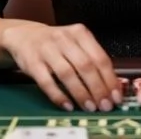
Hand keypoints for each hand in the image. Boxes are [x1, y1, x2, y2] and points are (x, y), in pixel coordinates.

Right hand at [1, 21, 119, 111]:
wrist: (25, 36)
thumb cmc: (57, 44)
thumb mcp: (76, 43)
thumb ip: (92, 60)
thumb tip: (113, 85)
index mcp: (80, 33)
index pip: (100, 57)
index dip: (109, 79)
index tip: (116, 96)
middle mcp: (64, 38)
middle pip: (85, 65)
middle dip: (98, 88)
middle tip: (104, 105)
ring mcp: (47, 50)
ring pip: (67, 73)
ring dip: (80, 93)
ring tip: (89, 107)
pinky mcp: (32, 63)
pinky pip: (46, 82)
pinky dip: (58, 96)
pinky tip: (68, 105)